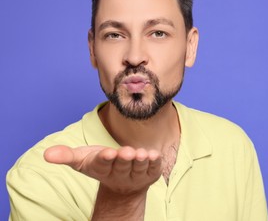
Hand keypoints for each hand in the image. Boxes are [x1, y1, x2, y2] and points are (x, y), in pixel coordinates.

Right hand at [44, 145, 161, 194]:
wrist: (122, 182)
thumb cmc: (101, 164)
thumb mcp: (82, 159)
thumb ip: (66, 156)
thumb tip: (46, 155)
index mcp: (102, 169)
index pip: (103, 165)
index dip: (106, 160)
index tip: (108, 153)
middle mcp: (120, 174)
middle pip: (122, 166)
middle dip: (124, 159)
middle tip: (126, 152)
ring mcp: (136, 175)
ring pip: (139, 168)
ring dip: (140, 161)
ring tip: (141, 154)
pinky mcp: (150, 174)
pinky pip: (154, 169)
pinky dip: (155, 163)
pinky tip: (155, 155)